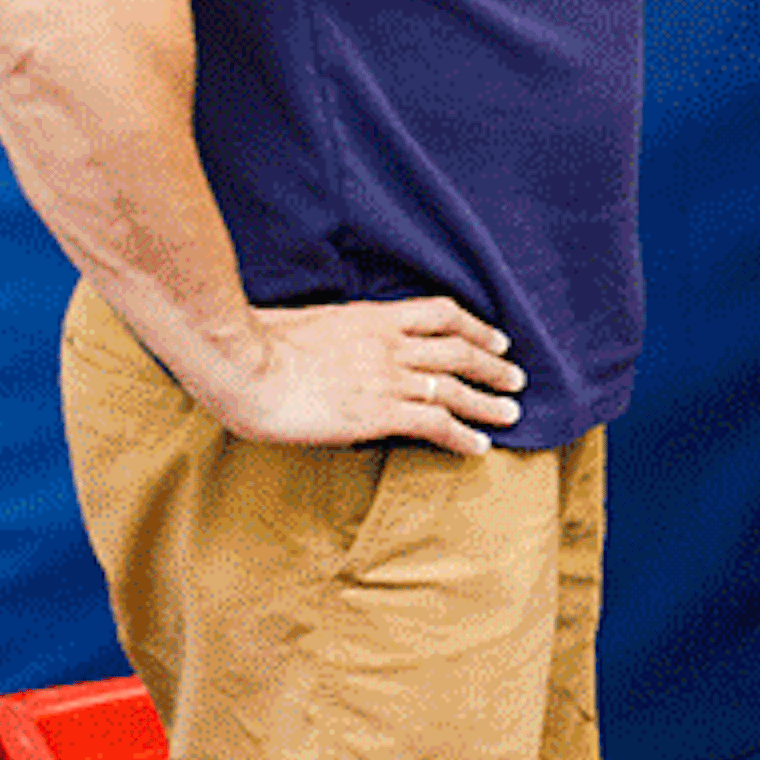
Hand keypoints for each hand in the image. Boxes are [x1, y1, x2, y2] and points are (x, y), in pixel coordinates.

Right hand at [197, 297, 524, 454]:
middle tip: (515, 378)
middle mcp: (390, 345)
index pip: (440, 314)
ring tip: (511, 413)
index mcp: (373, 317)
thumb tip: (330, 340)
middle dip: (492, 365)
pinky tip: (480, 446)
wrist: (244, 364)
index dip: (475, 327)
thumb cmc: (257, 343)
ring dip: (488, 402)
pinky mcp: (379, 412)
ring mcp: (388, 378)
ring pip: (455, 388)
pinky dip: (463, 435)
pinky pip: (435, 424)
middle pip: (458, 351)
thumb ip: (331, 331)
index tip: (495, 339)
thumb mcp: (305, 320)